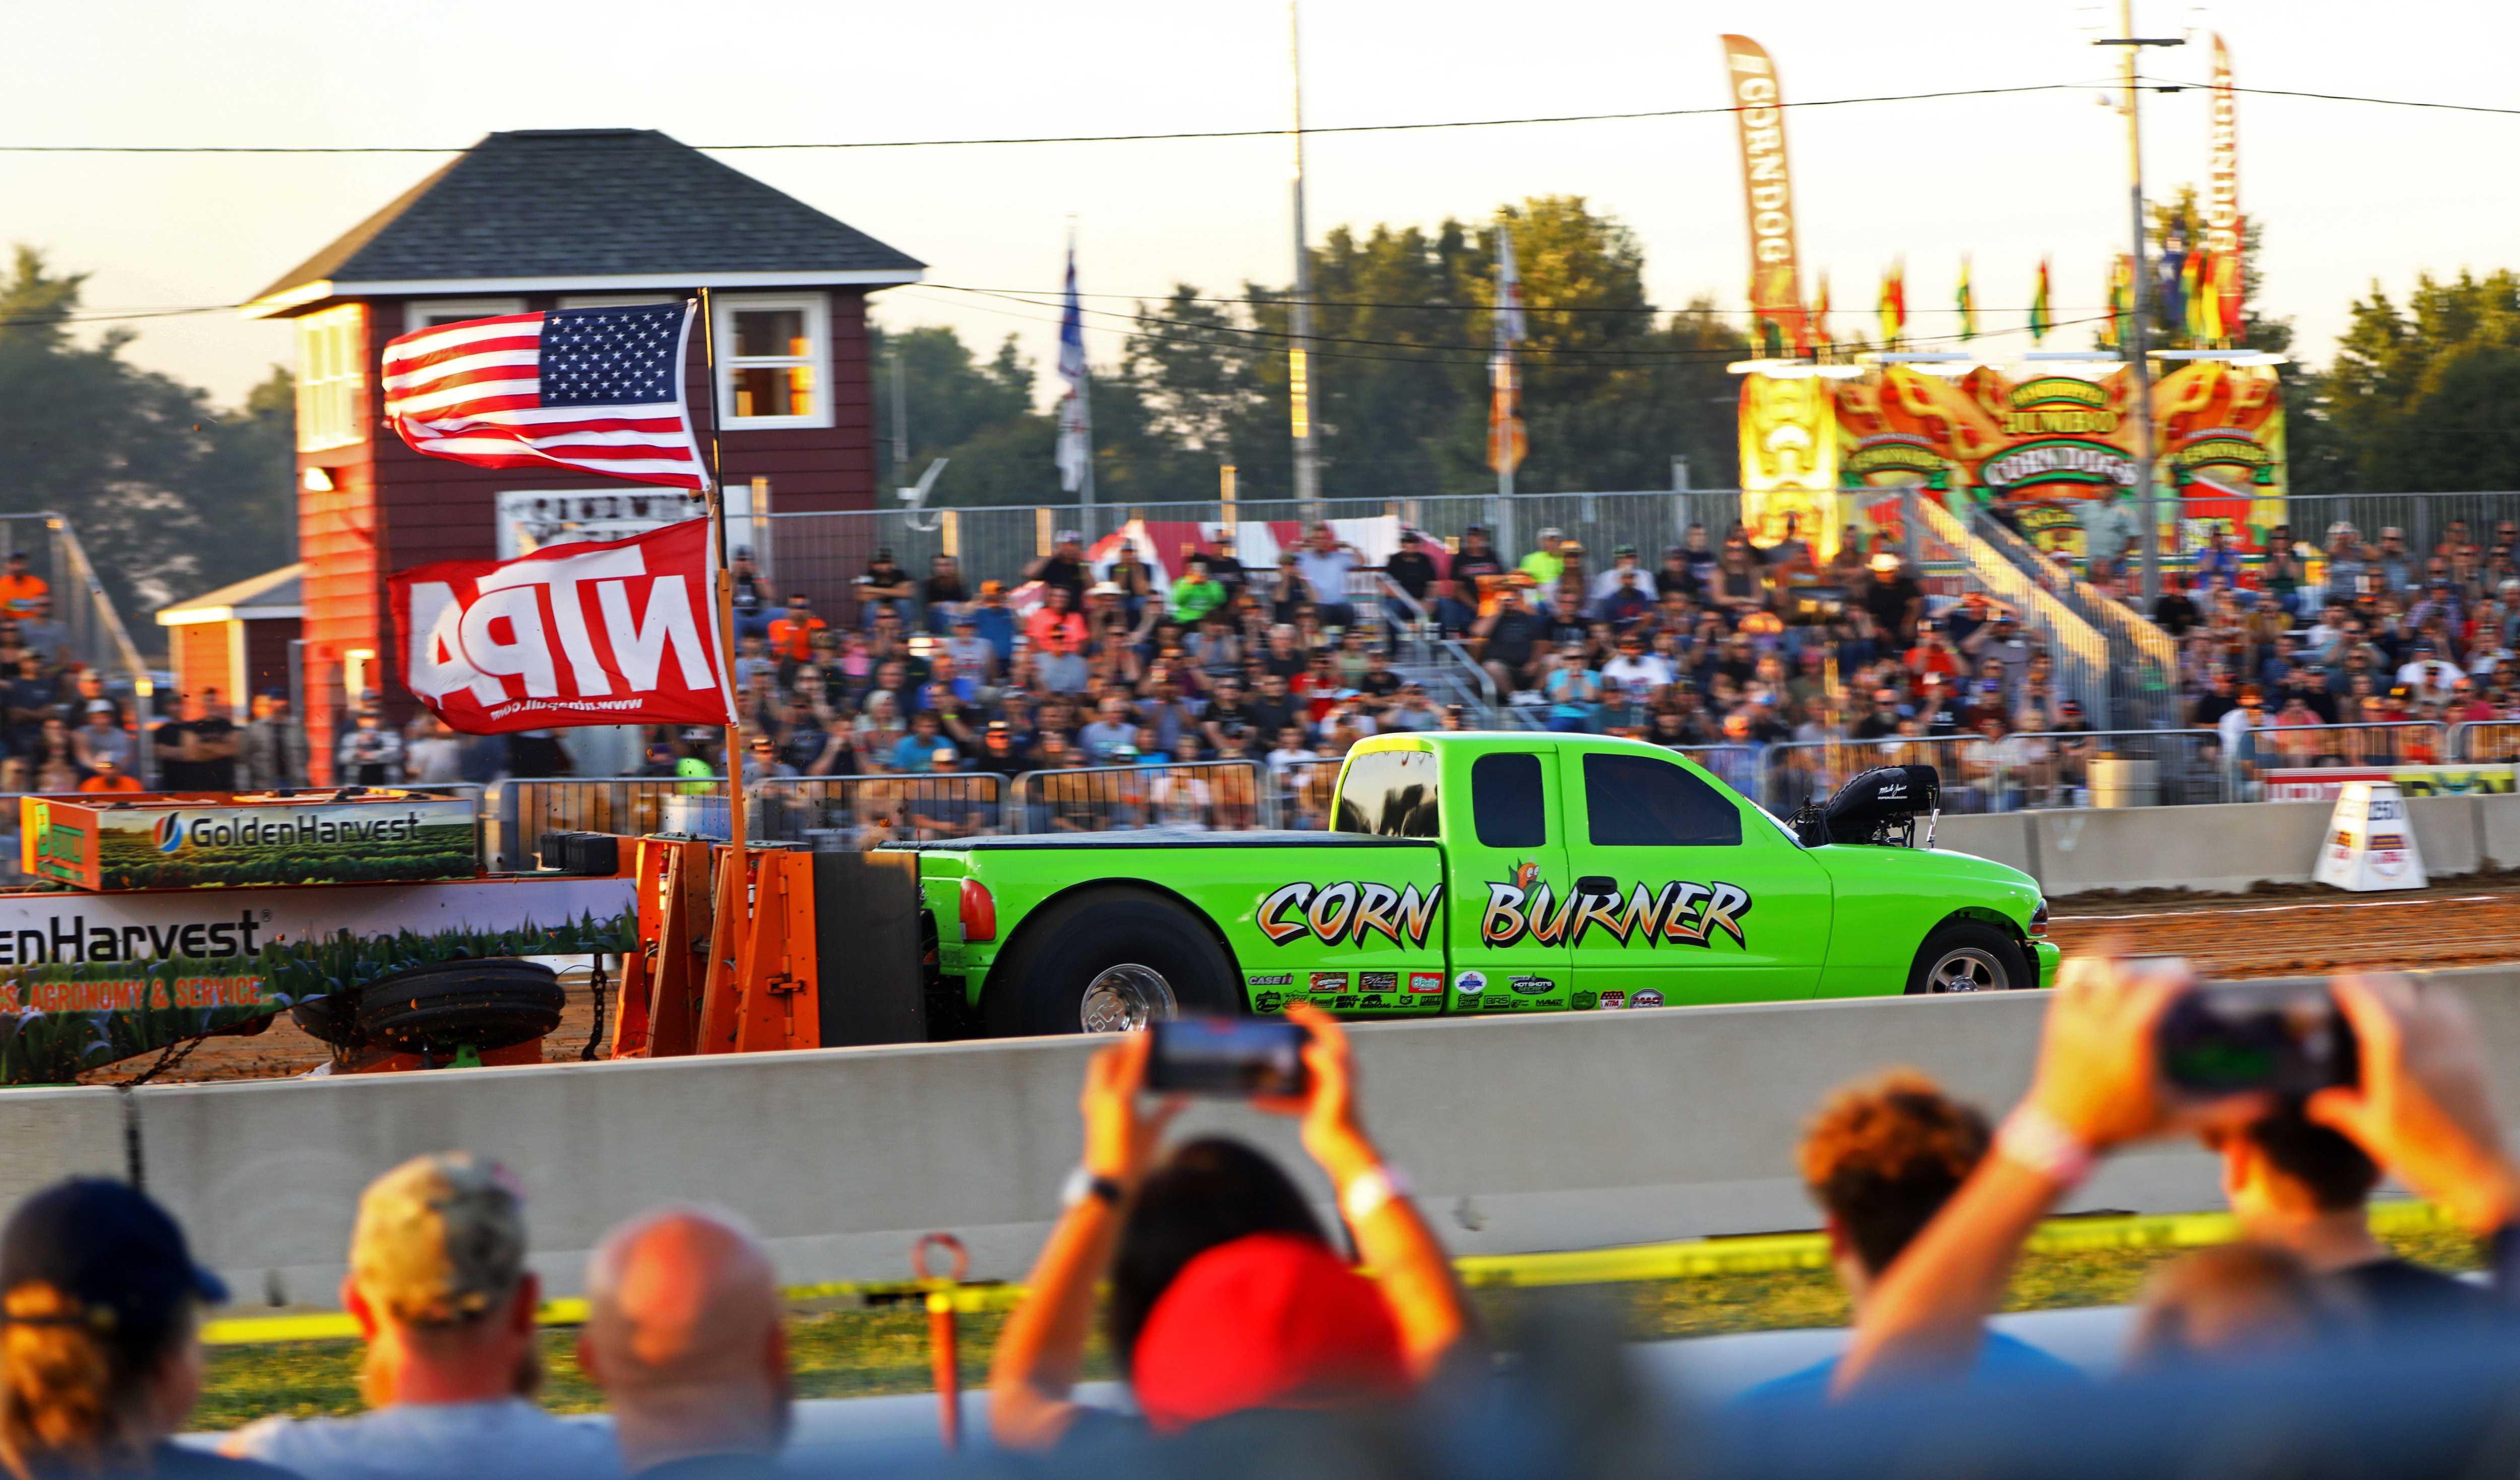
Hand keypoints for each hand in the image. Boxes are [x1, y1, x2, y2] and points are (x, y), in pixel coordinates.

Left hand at [1078, 1032, 1181, 1190]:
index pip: (1130, 1062)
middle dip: (1121, 1047)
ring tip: (1134, 1062)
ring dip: (1114, 1059)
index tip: (1148, 1032)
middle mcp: (1101, 1096)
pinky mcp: (1089, 1111)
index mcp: (1119, 1099)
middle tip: (1139, 1045)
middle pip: (1105, 1058)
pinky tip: (1126, 1082)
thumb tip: (1187, 1094)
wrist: (1107, 1183)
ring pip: (1098, 1069)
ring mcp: (1092, 1103)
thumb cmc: (1131, 1161)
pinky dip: (1110, 1074)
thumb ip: (1169, 1108)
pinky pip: (1097, 1082)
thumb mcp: (1153, 1132)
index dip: (1140, 1045)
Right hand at [1262, 1003, 1376, 1180]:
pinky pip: (1288, 1095)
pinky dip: (1273, 1096)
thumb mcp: (1336, 1089)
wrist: (1341, 1151)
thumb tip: (1310, 1048)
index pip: (1329, 1030)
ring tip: (1265, 1055)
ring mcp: (1320, 1087)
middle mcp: (1332, 1072)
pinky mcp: (1310, 1103)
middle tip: (1281, 1022)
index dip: (1312, 1016)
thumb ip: (1327, 1066)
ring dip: (1281, 1062)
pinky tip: (1257, 1099)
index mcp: (1341, 1064)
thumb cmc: (1342, 1121)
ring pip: (1298, 1068)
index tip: (1294, 1009)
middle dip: (1297, 1032)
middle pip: (1312, 1044)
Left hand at [2027, 954, 2252, 1150]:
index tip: (2191, 981)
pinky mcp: (2057, 1020)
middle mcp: (2101, 1023)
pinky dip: (2087, 967)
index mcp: (2132, 1041)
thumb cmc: (2121, 1127)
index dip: (2178, 978)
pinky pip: (2069, 980)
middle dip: (2153, 971)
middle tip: (2170, 979)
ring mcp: (2075, 1019)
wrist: (2061, 1134)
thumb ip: (2224, 1111)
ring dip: (2116, 957)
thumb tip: (2267, 1105)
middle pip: (2130, 974)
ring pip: (2094, 969)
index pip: (2159, 989)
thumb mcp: (2177, 1120)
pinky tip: (2101, 965)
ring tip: (2135, 958)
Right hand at [2309, 974, 2519, 1232]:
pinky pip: (2451, 1007)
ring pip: (2425, 989)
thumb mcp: (2373, 1133)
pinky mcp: (2473, 1047)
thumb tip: (2313, 1103)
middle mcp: (2425, 1036)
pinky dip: (2433, 1003)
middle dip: (2370, 983)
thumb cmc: (2426, 1155)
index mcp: (2392, 1052)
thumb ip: (2341, 1109)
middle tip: (2353, 992)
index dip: (2346, 986)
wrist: (2484, 1171)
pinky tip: (2421, 1022)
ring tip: (2387, 1005)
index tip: (2334, 987)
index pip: (2365, 995)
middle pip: (2393, 984)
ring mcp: (2454, 1039)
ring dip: (2403, 990)